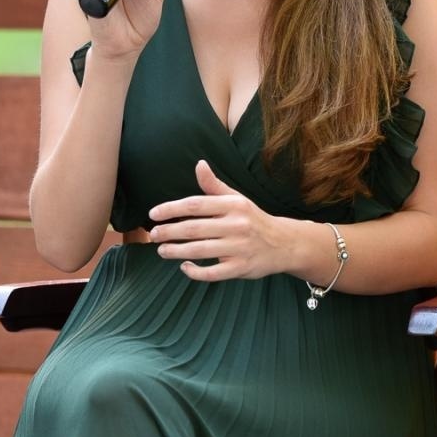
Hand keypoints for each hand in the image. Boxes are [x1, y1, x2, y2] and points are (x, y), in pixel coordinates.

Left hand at [147, 160, 289, 280]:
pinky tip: (184, 267)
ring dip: (176, 251)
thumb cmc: (253, 219)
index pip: (196, 204)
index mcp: (233, 205)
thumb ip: (214, 185)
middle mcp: (237, 225)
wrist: (284, 244)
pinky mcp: (241, 268)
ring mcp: (239, 248)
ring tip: (161, 250)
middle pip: (194, 228)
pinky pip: (212, 273)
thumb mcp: (236, 199)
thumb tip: (199, 164)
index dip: (171, 209)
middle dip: (169, 232)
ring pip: (200, 250)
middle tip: (153, 235)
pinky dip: (195, 272)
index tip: (154, 214)